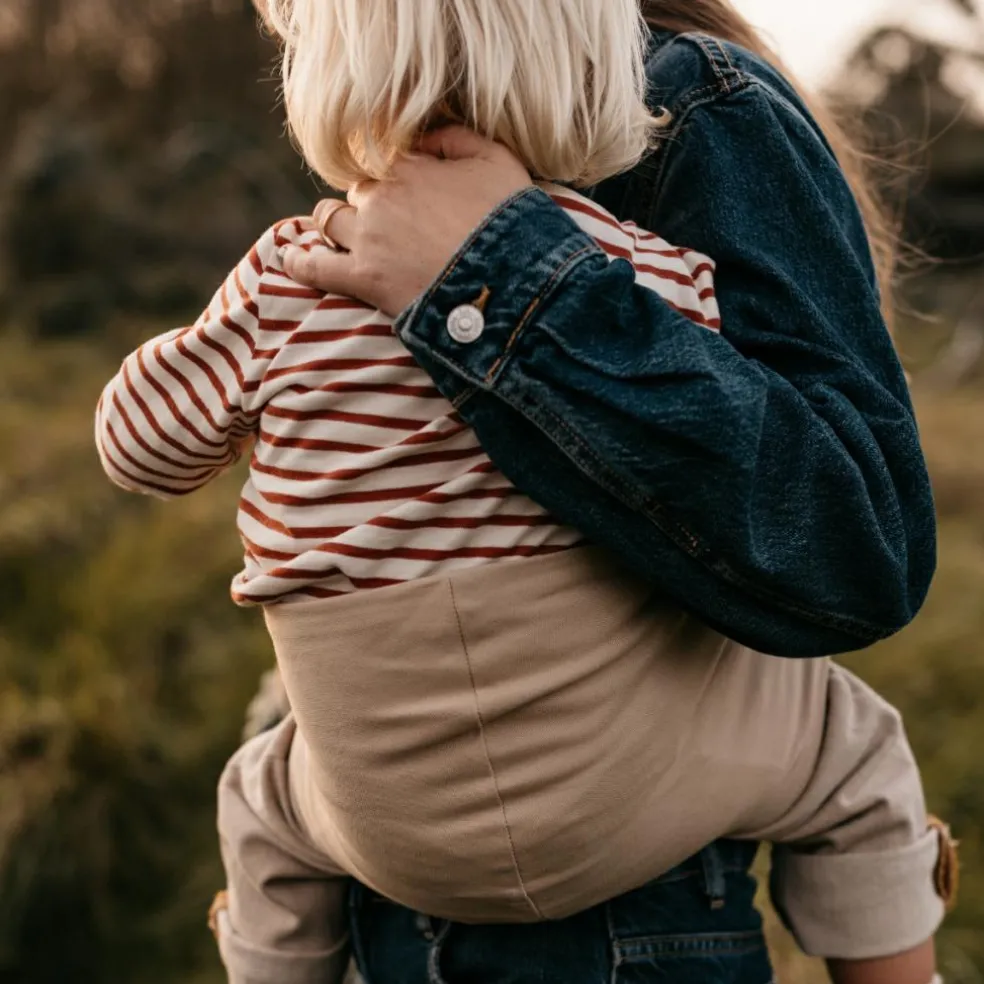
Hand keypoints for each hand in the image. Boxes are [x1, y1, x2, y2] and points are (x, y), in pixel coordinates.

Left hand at [283, 127, 532, 316]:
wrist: (509, 280)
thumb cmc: (510, 222)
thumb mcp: (498, 160)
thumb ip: (456, 137)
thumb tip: (423, 136)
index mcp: (411, 165)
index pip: (389, 162)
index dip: (400, 179)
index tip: (412, 196)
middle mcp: (382, 196)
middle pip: (361, 191)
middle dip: (371, 204)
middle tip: (390, 225)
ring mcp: (368, 238)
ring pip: (332, 221)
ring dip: (336, 226)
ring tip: (339, 236)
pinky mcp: (362, 279)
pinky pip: (315, 265)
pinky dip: (300, 260)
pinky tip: (291, 259)